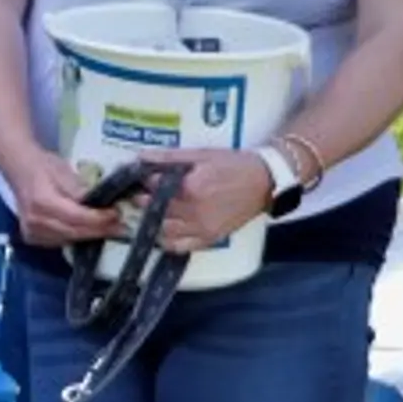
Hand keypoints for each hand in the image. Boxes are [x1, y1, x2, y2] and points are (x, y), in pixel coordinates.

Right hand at [10, 150, 125, 252]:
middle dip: (99, 230)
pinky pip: (60, 242)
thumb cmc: (44, 166)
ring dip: (90, 236)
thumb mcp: (64, 170)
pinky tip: (89, 231)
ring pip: (69, 239)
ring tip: (109, 229)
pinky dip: (76, 237)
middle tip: (120, 226)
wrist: (20, 171)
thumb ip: (80, 189)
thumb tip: (100, 203)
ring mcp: (32, 232)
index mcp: (42, 202)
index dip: (98, 219)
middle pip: (74, 231)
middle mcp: (35, 221)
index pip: (76, 217)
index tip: (116, 214)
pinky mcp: (32, 238)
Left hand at [144, 146, 272, 254]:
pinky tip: (162, 232)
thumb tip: (141, 157)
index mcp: (191, 188)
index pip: (154, 187)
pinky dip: (166, 241)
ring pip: (163, 231)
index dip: (144, 182)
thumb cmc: (233, 165)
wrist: (264, 182)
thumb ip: (170, 157)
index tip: (141, 178)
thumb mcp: (202, 155)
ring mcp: (202, 229)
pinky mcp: (209, 239)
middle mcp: (194, 212)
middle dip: (142, 202)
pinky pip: (180, 247)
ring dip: (150, 222)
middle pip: (156, 210)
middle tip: (138, 195)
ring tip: (147, 213)